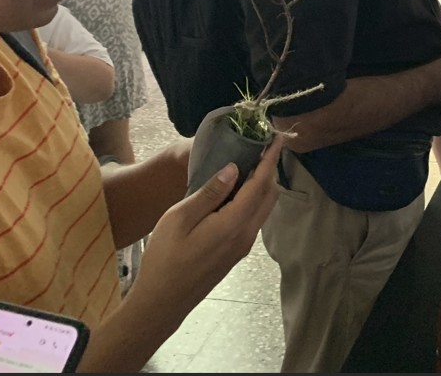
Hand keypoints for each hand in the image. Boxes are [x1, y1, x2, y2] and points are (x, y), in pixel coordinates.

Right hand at [129, 135, 281, 312]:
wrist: (162, 302)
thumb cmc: (164, 258)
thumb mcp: (179, 218)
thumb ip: (210, 192)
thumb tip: (234, 168)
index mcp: (234, 224)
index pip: (260, 185)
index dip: (270, 160)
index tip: (278, 138)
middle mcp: (245, 235)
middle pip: (268, 196)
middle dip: (270, 170)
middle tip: (262, 147)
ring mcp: (242, 247)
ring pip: (263, 209)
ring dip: (262, 186)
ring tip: (249, 164)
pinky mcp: (235, 253)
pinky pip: (253, 219)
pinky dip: (252, 200)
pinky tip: (236, 191)